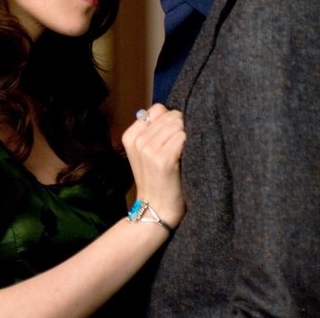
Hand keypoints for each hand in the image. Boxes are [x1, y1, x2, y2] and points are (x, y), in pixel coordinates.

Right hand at [121, 103, 185, 227]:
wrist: (156, 210)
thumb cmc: (156, 180)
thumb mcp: (145, 152)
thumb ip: (153, 130)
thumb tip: (175, 112)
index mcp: (130, 136)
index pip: (158, 109)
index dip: (170, 120)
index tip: (170, 138)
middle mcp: (138, 140)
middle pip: (171, 115)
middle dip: (181, 128)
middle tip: (179, 149)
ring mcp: (149, 149)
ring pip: (179, 124)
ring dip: (186, 137)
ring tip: (182, 154)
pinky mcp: (164, 159)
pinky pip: (184, 137)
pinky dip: (189, 146)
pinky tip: (185, 159)